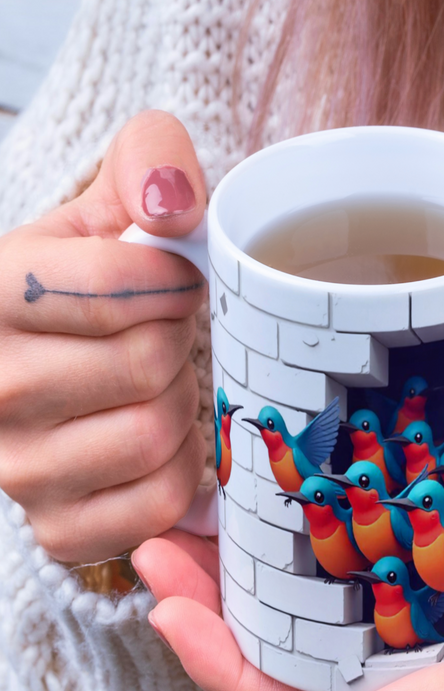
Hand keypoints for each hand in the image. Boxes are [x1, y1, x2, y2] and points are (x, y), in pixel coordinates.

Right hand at [0, 110, 208, 561]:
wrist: (56, 362)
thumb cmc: (88, 285)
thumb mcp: (107, 207)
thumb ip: (148, 164)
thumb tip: (176, 202)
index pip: (120, 284)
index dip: (174, 278)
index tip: (174, 279)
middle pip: (146, 362)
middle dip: (178, 342)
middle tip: (164, 335)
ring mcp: (15, 468)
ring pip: (156, 434)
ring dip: (181, 404)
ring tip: (157, 383)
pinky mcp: (56, 527)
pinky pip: (160, 500)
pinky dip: (181, 469)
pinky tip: (158, 440)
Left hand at [135, 468, 443, 690]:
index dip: (230, 667)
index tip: (170, 607)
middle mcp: (423, 655)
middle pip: (298, 643)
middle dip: (222, 603)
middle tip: (164, 536)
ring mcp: (434, 600)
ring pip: (324, 591)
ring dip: (262, 557)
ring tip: (206, 505)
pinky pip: (368, 542)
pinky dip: (323, 519)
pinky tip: (293, 483)